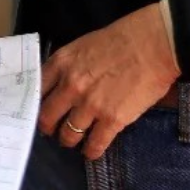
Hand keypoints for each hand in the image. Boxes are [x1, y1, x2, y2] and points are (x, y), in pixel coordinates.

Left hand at [38, 3, 178, 160]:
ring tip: (72, 141)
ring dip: (68, 140)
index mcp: (62, 64)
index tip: (37, 111)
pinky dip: (91, 151)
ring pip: (68, 134)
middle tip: (52, 130)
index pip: (36, 91)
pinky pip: (95, 144)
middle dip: (48, 127)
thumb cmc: (123, 38)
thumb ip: (69, 65)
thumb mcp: (84, 45)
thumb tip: (61, 83)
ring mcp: (90, 105)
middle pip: (47, 117)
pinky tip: (91, 151)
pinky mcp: (112, 120)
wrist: (155, 44)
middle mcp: (71, 86)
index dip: (35, 104)